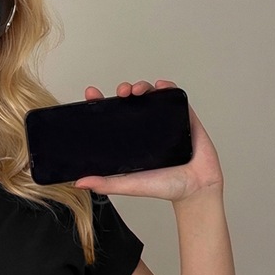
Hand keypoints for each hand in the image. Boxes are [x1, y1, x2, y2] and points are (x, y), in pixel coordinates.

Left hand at [74, 80, 223, 203]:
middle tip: (120, 93)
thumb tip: (79, 183)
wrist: (195, 189)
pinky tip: (161, 86)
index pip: (112, 117)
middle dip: (124, 90)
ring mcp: (165, 122)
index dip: (101, 104)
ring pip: (151, 95)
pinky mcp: (184, 118)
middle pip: (131, 101)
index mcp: (131, 140)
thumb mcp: (128, 185)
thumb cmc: (164, 186)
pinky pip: (175, 97)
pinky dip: (168, 87)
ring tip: (136, 90)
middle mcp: (146, 129)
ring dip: (142, 86)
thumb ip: (105, 183)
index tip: (91, 94)